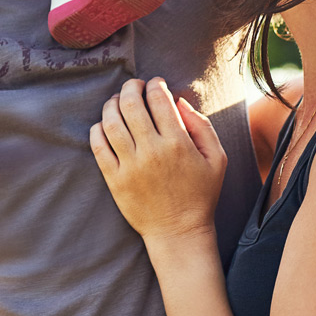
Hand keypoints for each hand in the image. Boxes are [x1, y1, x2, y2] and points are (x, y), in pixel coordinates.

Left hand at [90, 77, 226, 240]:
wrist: (179, 232)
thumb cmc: (200, 193)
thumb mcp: (217, 158)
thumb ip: (202, 125)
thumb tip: (179, 100)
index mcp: (178, 143)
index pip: (159, 99)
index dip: (155, 84)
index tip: (155, 83)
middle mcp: (152, 151)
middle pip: (131, 104)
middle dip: (131, 87)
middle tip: (134, 86)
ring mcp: (130, 166)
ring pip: (111, 122)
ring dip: (112, 104)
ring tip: (118, 101)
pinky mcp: (115, 180)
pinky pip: (98, 146)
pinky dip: (98, 129)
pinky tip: (105, 124)